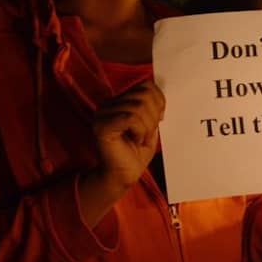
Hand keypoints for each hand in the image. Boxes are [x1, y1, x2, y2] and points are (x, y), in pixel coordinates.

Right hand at [89, 80, 164, 195]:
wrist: (124, 175)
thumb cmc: (137, 152)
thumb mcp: (150, 125)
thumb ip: (153, 107)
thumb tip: (159, 95)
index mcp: (119, 102)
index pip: (146, 86)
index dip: (159, 101)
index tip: (158, 120)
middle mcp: (108, 104)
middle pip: (144, 94)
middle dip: (154, 116)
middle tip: (147, 133)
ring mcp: (102, 114)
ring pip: (138, 107)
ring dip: (147, 127)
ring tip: (140, 139)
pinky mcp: (102, 126)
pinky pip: (130, 118)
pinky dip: (140, 130)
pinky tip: (136, 140)